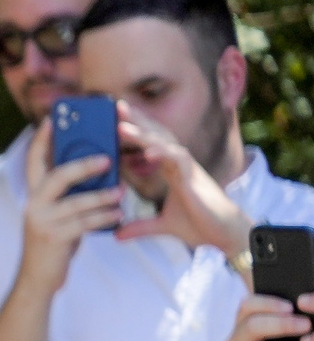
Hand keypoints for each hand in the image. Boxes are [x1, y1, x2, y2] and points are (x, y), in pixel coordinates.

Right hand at [20, 114, 127, 289]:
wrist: (37, 279)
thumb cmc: (54, 243)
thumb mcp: (56, 214)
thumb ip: (68, 194)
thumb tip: (96, 170)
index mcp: (33, 195)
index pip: (33, 161)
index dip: (41, 140)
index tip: (51, 119)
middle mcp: (33, 205)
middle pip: (57, 176)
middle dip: (84, 165)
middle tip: (108, 159)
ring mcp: (41, 222)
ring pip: (77, 202)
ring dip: (103, 197)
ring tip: (121, 193)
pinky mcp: (53, 238)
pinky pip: (84, 222)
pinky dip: (104, 218)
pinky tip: (119, 216)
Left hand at [114, 106, 249, 257]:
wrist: (224, 234)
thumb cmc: (201, 225)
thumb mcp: (163, 226)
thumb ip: (140, 226)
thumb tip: (117, 234)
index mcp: (172, 170)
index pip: (151, 144)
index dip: (136, 132)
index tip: (115, 120)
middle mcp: (180, 164)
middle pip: (157, 136)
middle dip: (138, 121)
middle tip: (116, 105)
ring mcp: (188, 168)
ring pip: (164, 144)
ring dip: (143, 134)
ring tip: (121, 126)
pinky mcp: (195, 178)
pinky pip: (179, 160)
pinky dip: (163, 153)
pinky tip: (147, 152)